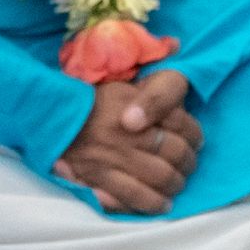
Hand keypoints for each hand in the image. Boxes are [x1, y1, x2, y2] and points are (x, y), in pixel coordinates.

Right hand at [54, 70, 200, 213]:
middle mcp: (129, 132)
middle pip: (175, 152)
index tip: (197, 140)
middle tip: (190, 165)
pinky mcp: (100, 178)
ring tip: (178, 185)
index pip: (180, 121)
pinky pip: (134, 196)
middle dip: (188, 162)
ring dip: (175, 184)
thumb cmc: (91, 100)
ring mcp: (115, 157)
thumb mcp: (121, 80)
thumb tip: (176, 45)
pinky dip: (152, 203)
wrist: (52, 119)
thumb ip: (148, 74)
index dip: (194, 134)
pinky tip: (162, 204)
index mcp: (136, 103)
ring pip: (160, 177)